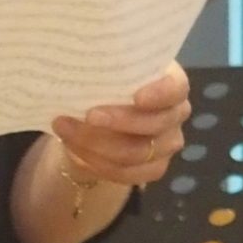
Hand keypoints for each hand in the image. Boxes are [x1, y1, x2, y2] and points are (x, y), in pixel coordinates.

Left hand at [53, 63, 190, 186]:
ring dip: (97, 144)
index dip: (160, 94)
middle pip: (155, 124)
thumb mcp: (105, 70)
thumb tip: (81, 68)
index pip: (176, 89)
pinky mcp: (154, 167)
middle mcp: (176, 113)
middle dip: (118, 121)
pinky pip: (128, 173)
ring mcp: (168, 143)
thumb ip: (103, 69)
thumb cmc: (106, 83)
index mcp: (171, 83)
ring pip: (137, 153)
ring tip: (66, 130)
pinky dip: (98, 164)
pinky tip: (76, 151)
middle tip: (87, 115)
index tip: (137, 97)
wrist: (99, 115)